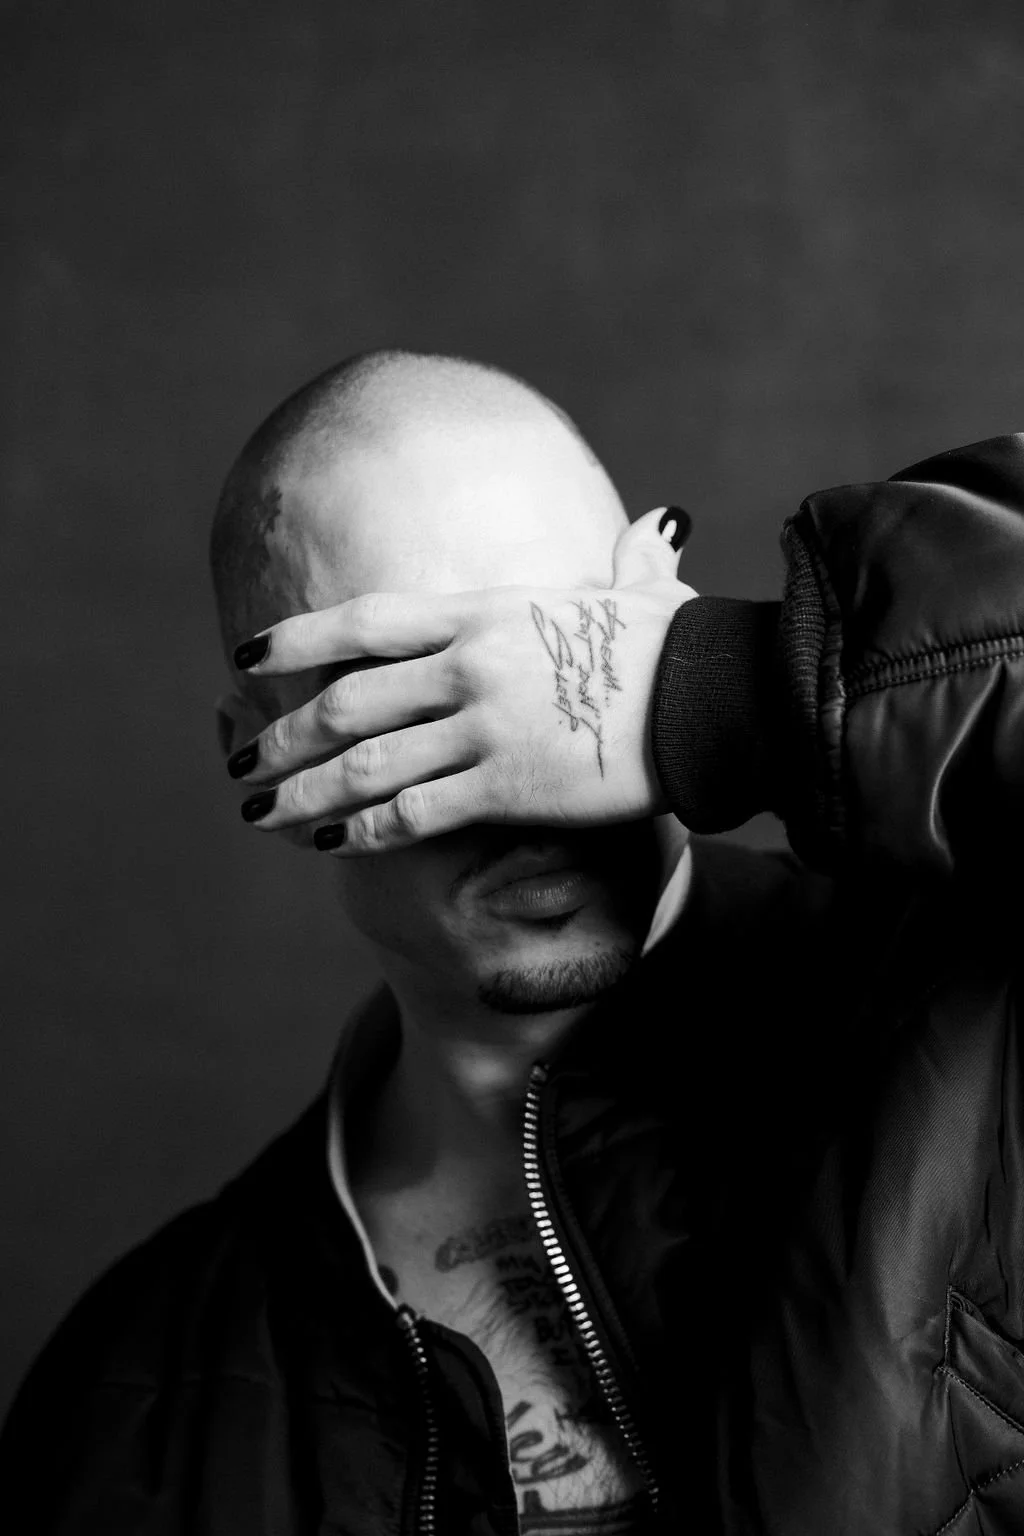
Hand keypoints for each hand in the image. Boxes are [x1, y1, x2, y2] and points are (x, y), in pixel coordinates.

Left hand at [229, 507, 696, 852]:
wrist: (716, 700)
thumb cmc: (682, 645)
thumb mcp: (642, 592)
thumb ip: (631, 560)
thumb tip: (658, 525)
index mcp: (483, 613)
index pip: (362, 620)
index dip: (294, 639)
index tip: (246, 657)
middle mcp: (467, 666)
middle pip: (343, 701)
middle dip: (279, 735)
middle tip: (241, 760)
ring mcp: (482, 728)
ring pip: (362, 765)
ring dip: (302, 793)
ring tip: (260, 812)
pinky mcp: (505, 788)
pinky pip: (412, 814)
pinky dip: (362, 832)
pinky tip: (331, 846)